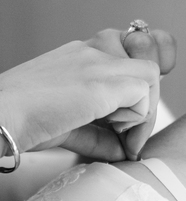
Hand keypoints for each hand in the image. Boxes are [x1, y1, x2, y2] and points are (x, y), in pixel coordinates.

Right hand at [0, 28, 175, 162]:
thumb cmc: (20, 124)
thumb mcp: (65, 125)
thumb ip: (97, 132)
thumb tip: (122, 151)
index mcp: (79, 53)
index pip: (128, 51)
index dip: (137, 82)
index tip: (127, 116)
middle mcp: (90, 50)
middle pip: (145, 60)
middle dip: (147, 98)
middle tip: (130, 133)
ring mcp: (97, 62)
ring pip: (150, 74)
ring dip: (145, 110)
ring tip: (122, 137)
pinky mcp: (101, 82)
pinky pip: (144, 93)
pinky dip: (140, 121)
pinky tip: (119, 141)